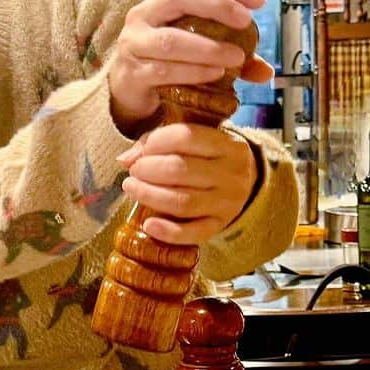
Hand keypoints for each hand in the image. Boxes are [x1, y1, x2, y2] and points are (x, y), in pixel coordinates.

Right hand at [109, 0, 273, 132]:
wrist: (127, 90)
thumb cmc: (165, 62)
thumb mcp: (199, 52)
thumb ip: (231, 57)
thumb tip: (266, 72)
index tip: (258, 2)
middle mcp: (145, 13)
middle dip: (218, 5)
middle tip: (246, 22)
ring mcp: (134, 42)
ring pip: (171, 39)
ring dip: (208, 48)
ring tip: (236, 57)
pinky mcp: (132, 72)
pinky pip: (164, 70)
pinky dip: (193, 72)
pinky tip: (214, 74)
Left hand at [116, 122, 257, 244]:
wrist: (244, 184)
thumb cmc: (209, 158)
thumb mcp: (195, 141)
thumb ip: (158, 141)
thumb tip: (125, 159)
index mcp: (228, 145)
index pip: (187, 136)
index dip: (156, 142)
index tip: (142, 151)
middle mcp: (232, 174)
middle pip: (180, 170)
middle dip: (148, 170)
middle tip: (133, 172)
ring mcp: (228, 203)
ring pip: (182, 202)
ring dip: (149, 196)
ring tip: (132, 189)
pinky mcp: (219, 226)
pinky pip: (193, 233)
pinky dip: (168, 232)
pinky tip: (148, 225)